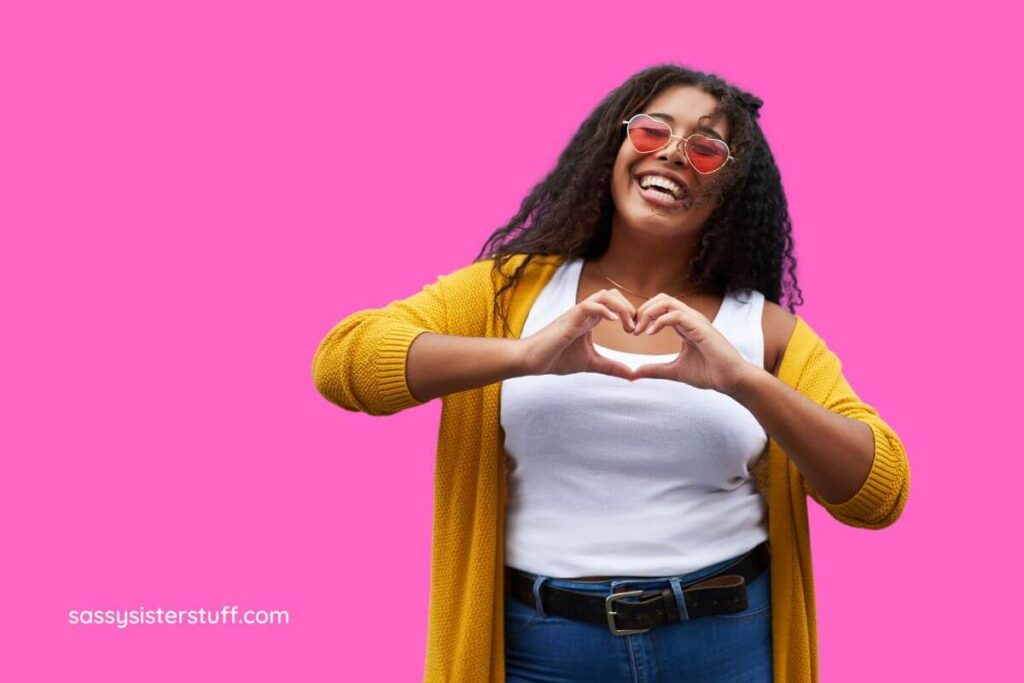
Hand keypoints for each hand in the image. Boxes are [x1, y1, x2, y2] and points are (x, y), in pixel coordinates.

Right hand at [520, 289, 638, 381]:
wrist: (532, 360)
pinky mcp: (570, 318)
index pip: (616, 304)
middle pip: (613, 294)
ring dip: (621, 308)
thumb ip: (611, 367)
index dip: (630, 314)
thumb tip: (632, 375)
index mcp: (591, 319)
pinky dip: (604, 310)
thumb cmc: (556, 359)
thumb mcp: (591, 364)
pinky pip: (590, 305)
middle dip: (630, 308)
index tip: (637, 332)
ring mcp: (577, 313)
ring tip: (628, 326)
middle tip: (635, 329)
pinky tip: (613, 322)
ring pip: (605, 295)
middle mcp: (586, 312)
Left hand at [630, 293, 754, 392]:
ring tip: (639, 331)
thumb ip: (655, 370)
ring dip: (648, 313)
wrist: (732, 381)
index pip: (660, 307)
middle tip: (632, 329)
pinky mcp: (700, 328)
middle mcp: (690, 318)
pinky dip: (660, 321)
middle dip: (642, 310)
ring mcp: (696, 321)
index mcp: (684, 324)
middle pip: (661, 299)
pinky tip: (650, 334)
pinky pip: (677, 314)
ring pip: (667, 301)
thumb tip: (634, 373)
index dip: (643, 315)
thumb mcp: (674, 371)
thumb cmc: (709, 373)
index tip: (632, 332)